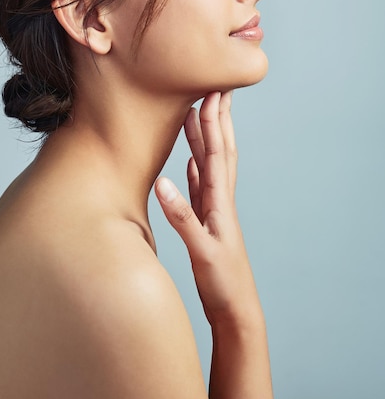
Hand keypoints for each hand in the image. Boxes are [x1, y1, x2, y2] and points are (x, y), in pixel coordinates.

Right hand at [155, 91, 261, 328]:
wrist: (236, 309)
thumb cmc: (224, 283)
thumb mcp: (202, 250)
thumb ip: (182, 217)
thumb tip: (162, 181)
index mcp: (220, 202)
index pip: (217, 153)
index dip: (214, 122)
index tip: (213, 92)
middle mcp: (220, 200)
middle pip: (219, 150)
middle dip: (217, 119)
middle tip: (216, 89)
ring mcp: (214, 209)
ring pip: (209, 163)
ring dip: (205, 137)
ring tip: (198, 114)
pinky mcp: (207, 221)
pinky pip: (201, 185)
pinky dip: (197, 167)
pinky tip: (193, 160)